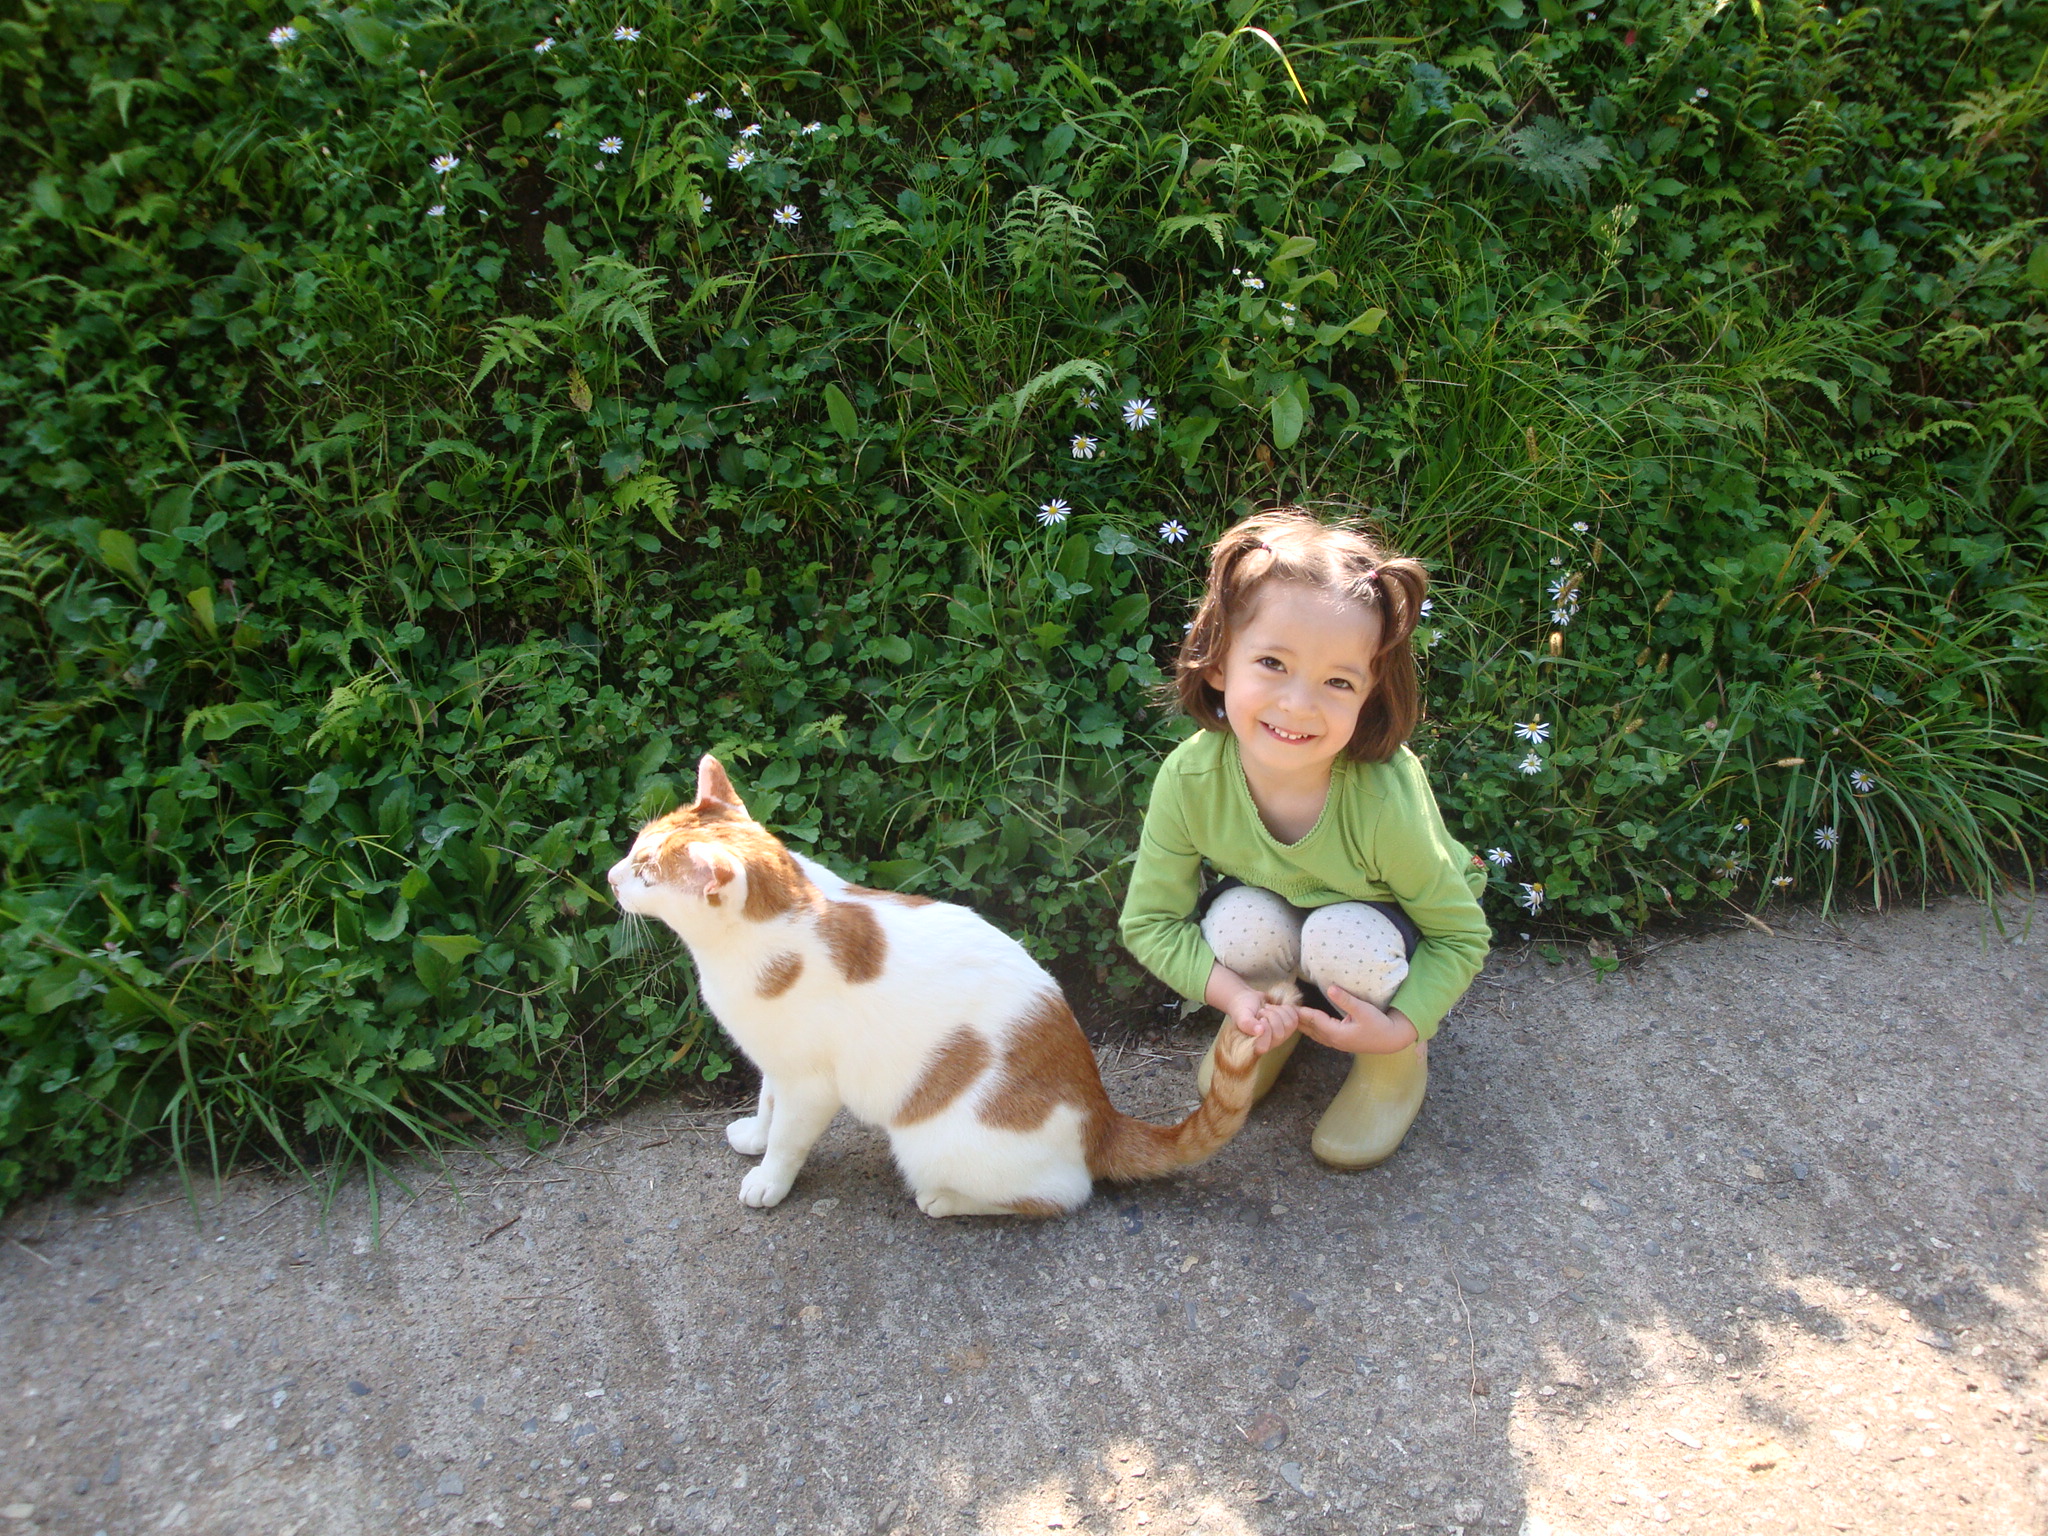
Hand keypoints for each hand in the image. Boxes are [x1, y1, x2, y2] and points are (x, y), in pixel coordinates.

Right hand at [1223, 989, 1300, 1056]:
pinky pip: (1295, 1018)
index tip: (1259, 1018)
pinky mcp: (1289, 1027)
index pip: (1264, 1046)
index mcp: (1255, 1046)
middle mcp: (1269, 1045)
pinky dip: (1286, 1008)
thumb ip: (1246, 1024)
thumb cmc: (1241, 1009)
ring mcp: (1281, 1036)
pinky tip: (1276, 1007)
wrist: (1248, 999)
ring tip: (1267, 1009)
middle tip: (1262, 1011)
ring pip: (1289, 1024)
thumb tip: (1260, 1031)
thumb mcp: (1241, 1015)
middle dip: (1271, 1016)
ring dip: (1277, 1010)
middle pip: (1279, 1034)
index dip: (1265, 1029)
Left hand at [1296, 985, 1419, 1054]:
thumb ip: (1346, 999)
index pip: (1313, 1020)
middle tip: (1281, 1012)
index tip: (1286, 1006)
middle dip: (1295, 1020)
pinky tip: (1306, 1025)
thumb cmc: (1379, 1024)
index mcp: (1337, 1033)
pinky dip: (1310, 1029)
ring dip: (1301, 1025)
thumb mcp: (1363, 1009)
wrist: (1391, 1039)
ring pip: (1313, 1034)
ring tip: (1288, 1018)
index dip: (1300, 1012)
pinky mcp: (1341, 1042)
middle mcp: (1334, 1040)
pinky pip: (1320, 1035)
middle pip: (1309, 1028)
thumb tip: (1330, 987)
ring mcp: (1337, 1043)